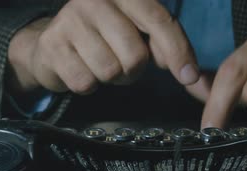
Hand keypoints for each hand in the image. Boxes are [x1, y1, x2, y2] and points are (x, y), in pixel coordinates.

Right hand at [6, 0, 198, 94]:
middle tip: (122, 63)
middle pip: (135, 56)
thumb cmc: (105, 37)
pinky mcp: (53, 44)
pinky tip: (82, 69)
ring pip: (111, 72)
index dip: (178, 52)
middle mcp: (96, 0)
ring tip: (101, 64)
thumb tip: (193, 77)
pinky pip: (86, 82)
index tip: (190, 76)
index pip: (160, 21)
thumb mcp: (139, 34)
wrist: (53, 42)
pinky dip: (89, 85)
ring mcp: (71, 20)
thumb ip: (166, 47)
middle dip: (134, 71)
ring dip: (111, 79)